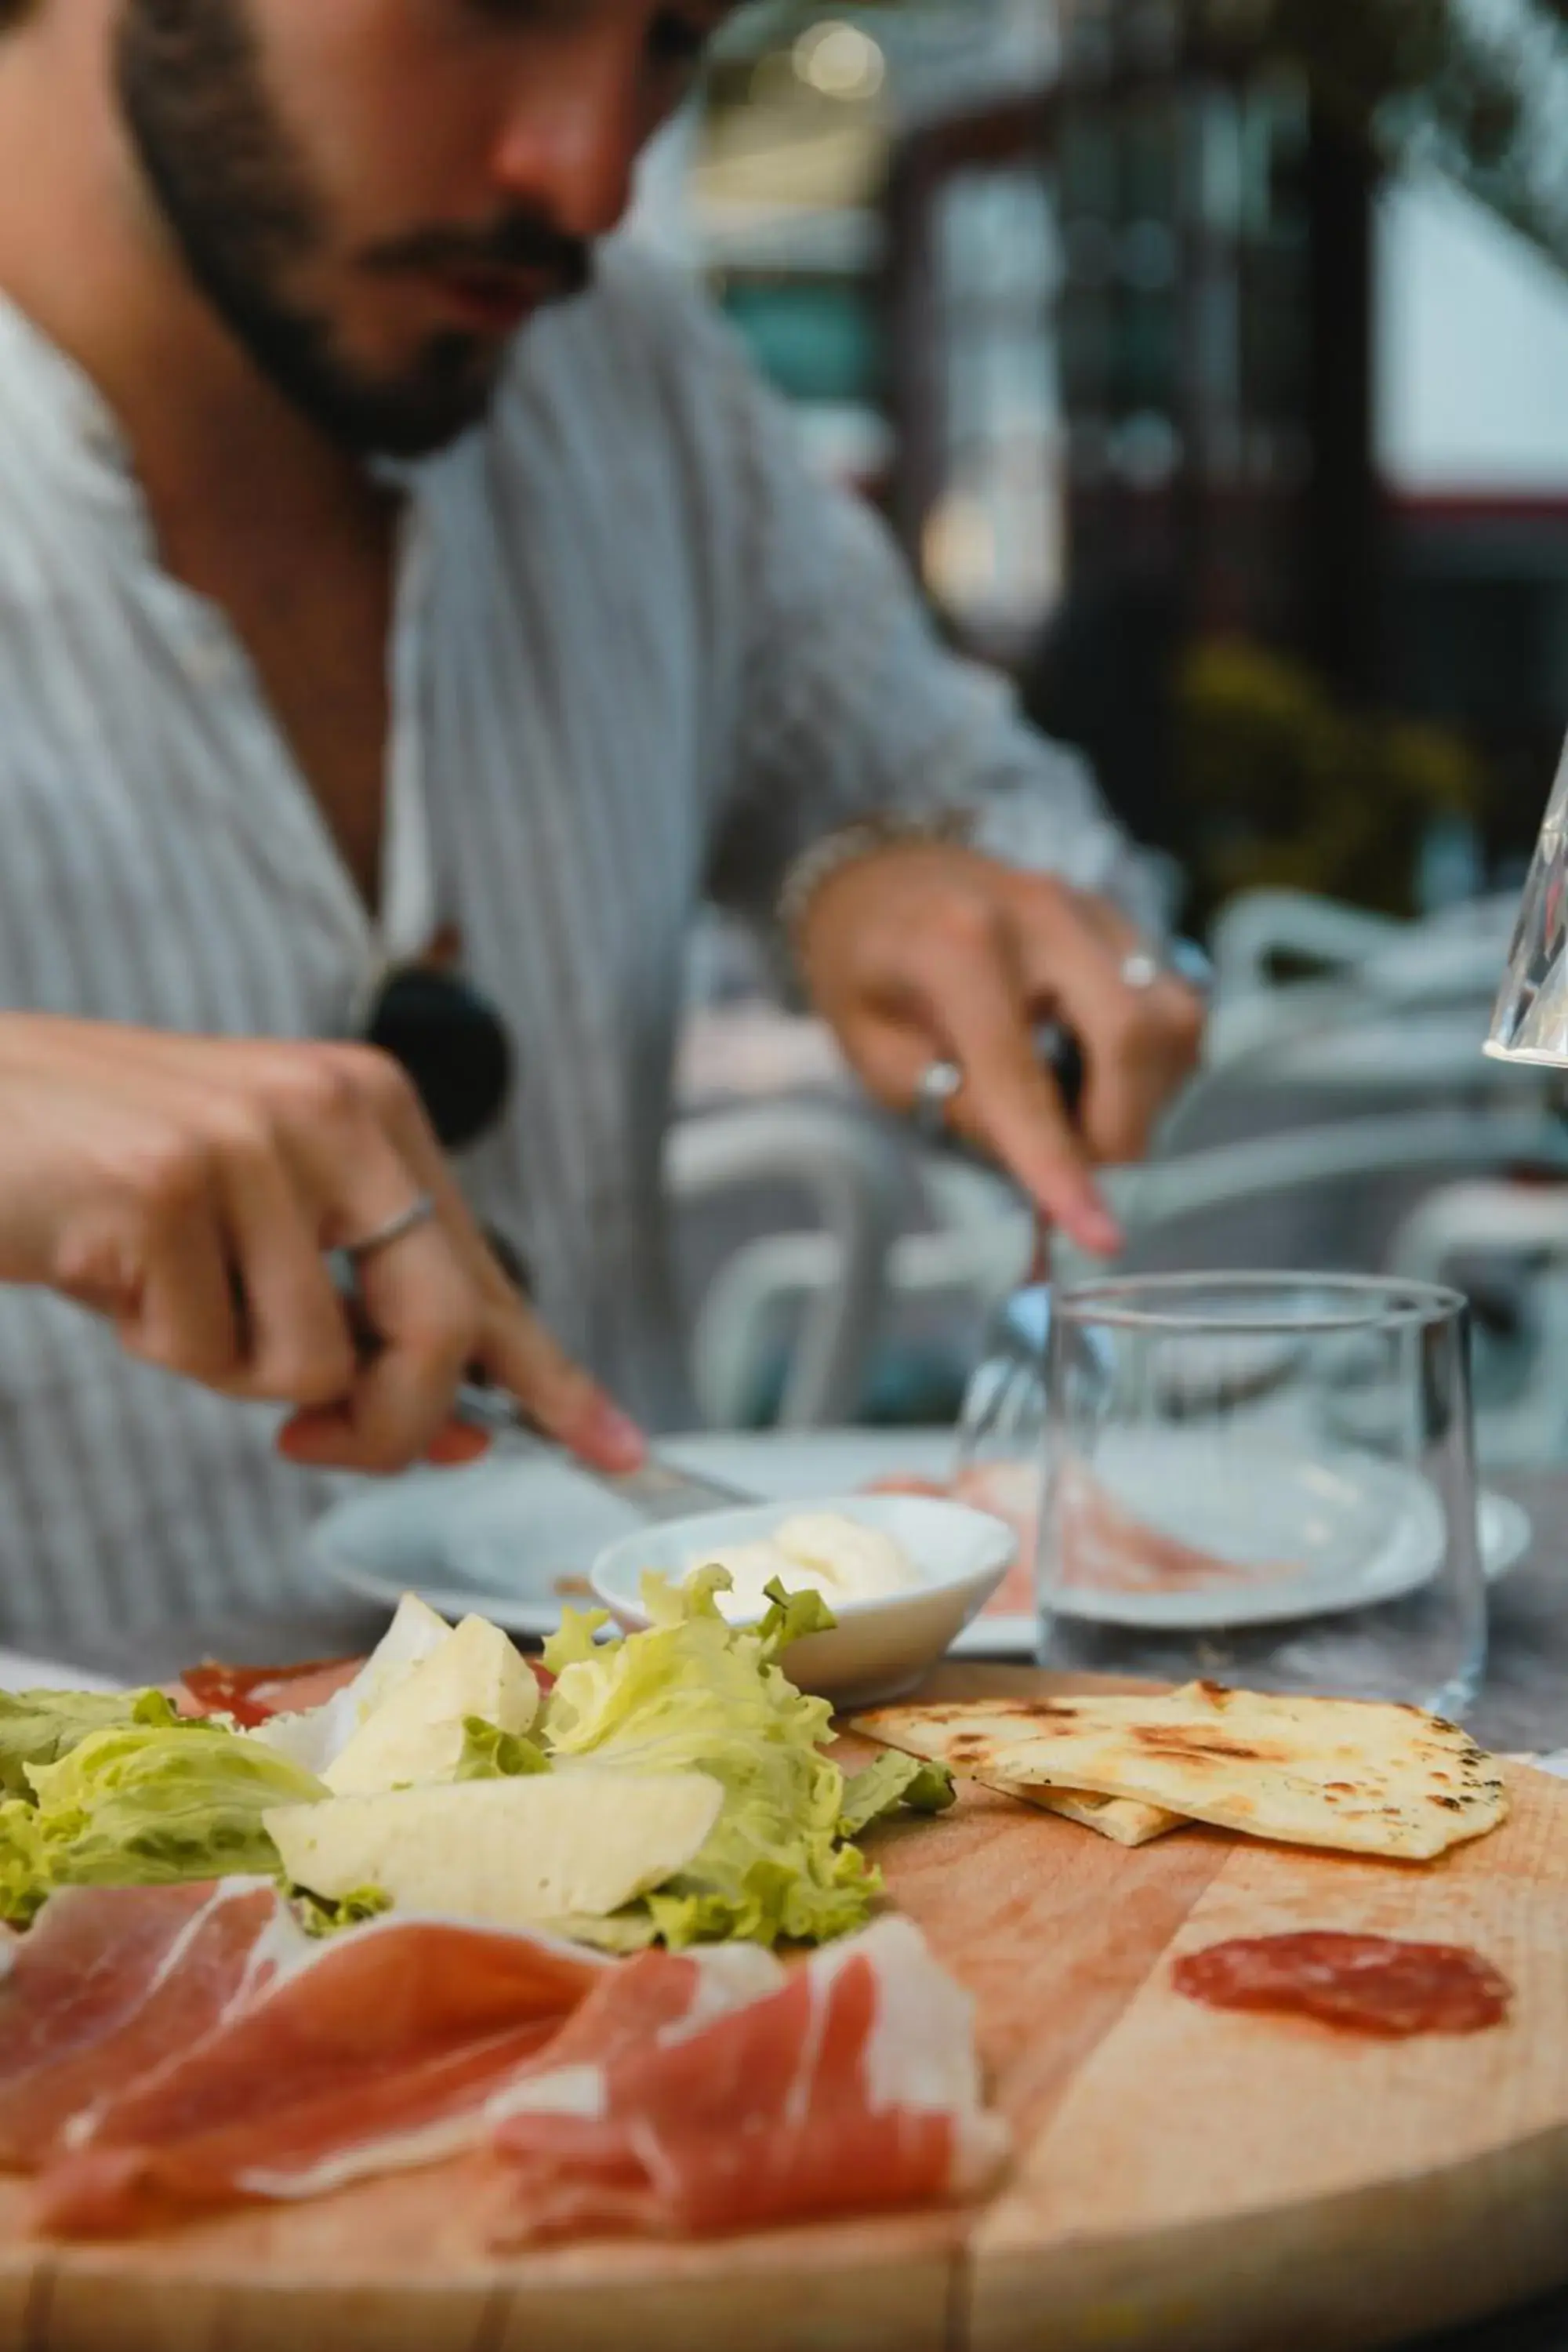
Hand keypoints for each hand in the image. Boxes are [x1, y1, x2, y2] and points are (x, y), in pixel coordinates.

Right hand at [0, 1018, 644, 1476]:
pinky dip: (155, 1343)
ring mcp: (255, 1140)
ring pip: (312, 1364)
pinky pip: (210, 1352)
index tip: (619, 1448)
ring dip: (226, 1366)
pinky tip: (107, 1266)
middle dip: (391, 1424)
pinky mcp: (169, 1185)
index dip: (549, 1374)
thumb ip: (358, 1320)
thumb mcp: (253, 1238)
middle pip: (439, 1329)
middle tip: (313, 1444)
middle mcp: (334, 1108)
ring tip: (157, 1282)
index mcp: (371, 1108)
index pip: (482, 1269)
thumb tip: (465, 1432)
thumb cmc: (106, 1183)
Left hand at [795, 843, 1203, 1252]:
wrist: (884, 878)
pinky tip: (1100, 1076)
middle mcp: (1039, 914)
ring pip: (1174, 1020)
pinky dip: (1153, 1064)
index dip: (1062, 1168)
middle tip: (1084, 1170)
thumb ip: (958, 1110)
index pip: (1023, 1079)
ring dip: (1146, 1096)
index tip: (1102, 1239)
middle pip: (1136, 1034)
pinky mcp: (1124, 920)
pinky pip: (1175, 1004)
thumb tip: (1048, 1170)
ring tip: (1082, 1115)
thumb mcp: (878, 1058)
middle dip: (1124, 1128)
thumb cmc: (870, 975)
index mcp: (955, 948)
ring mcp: (1092, 909)